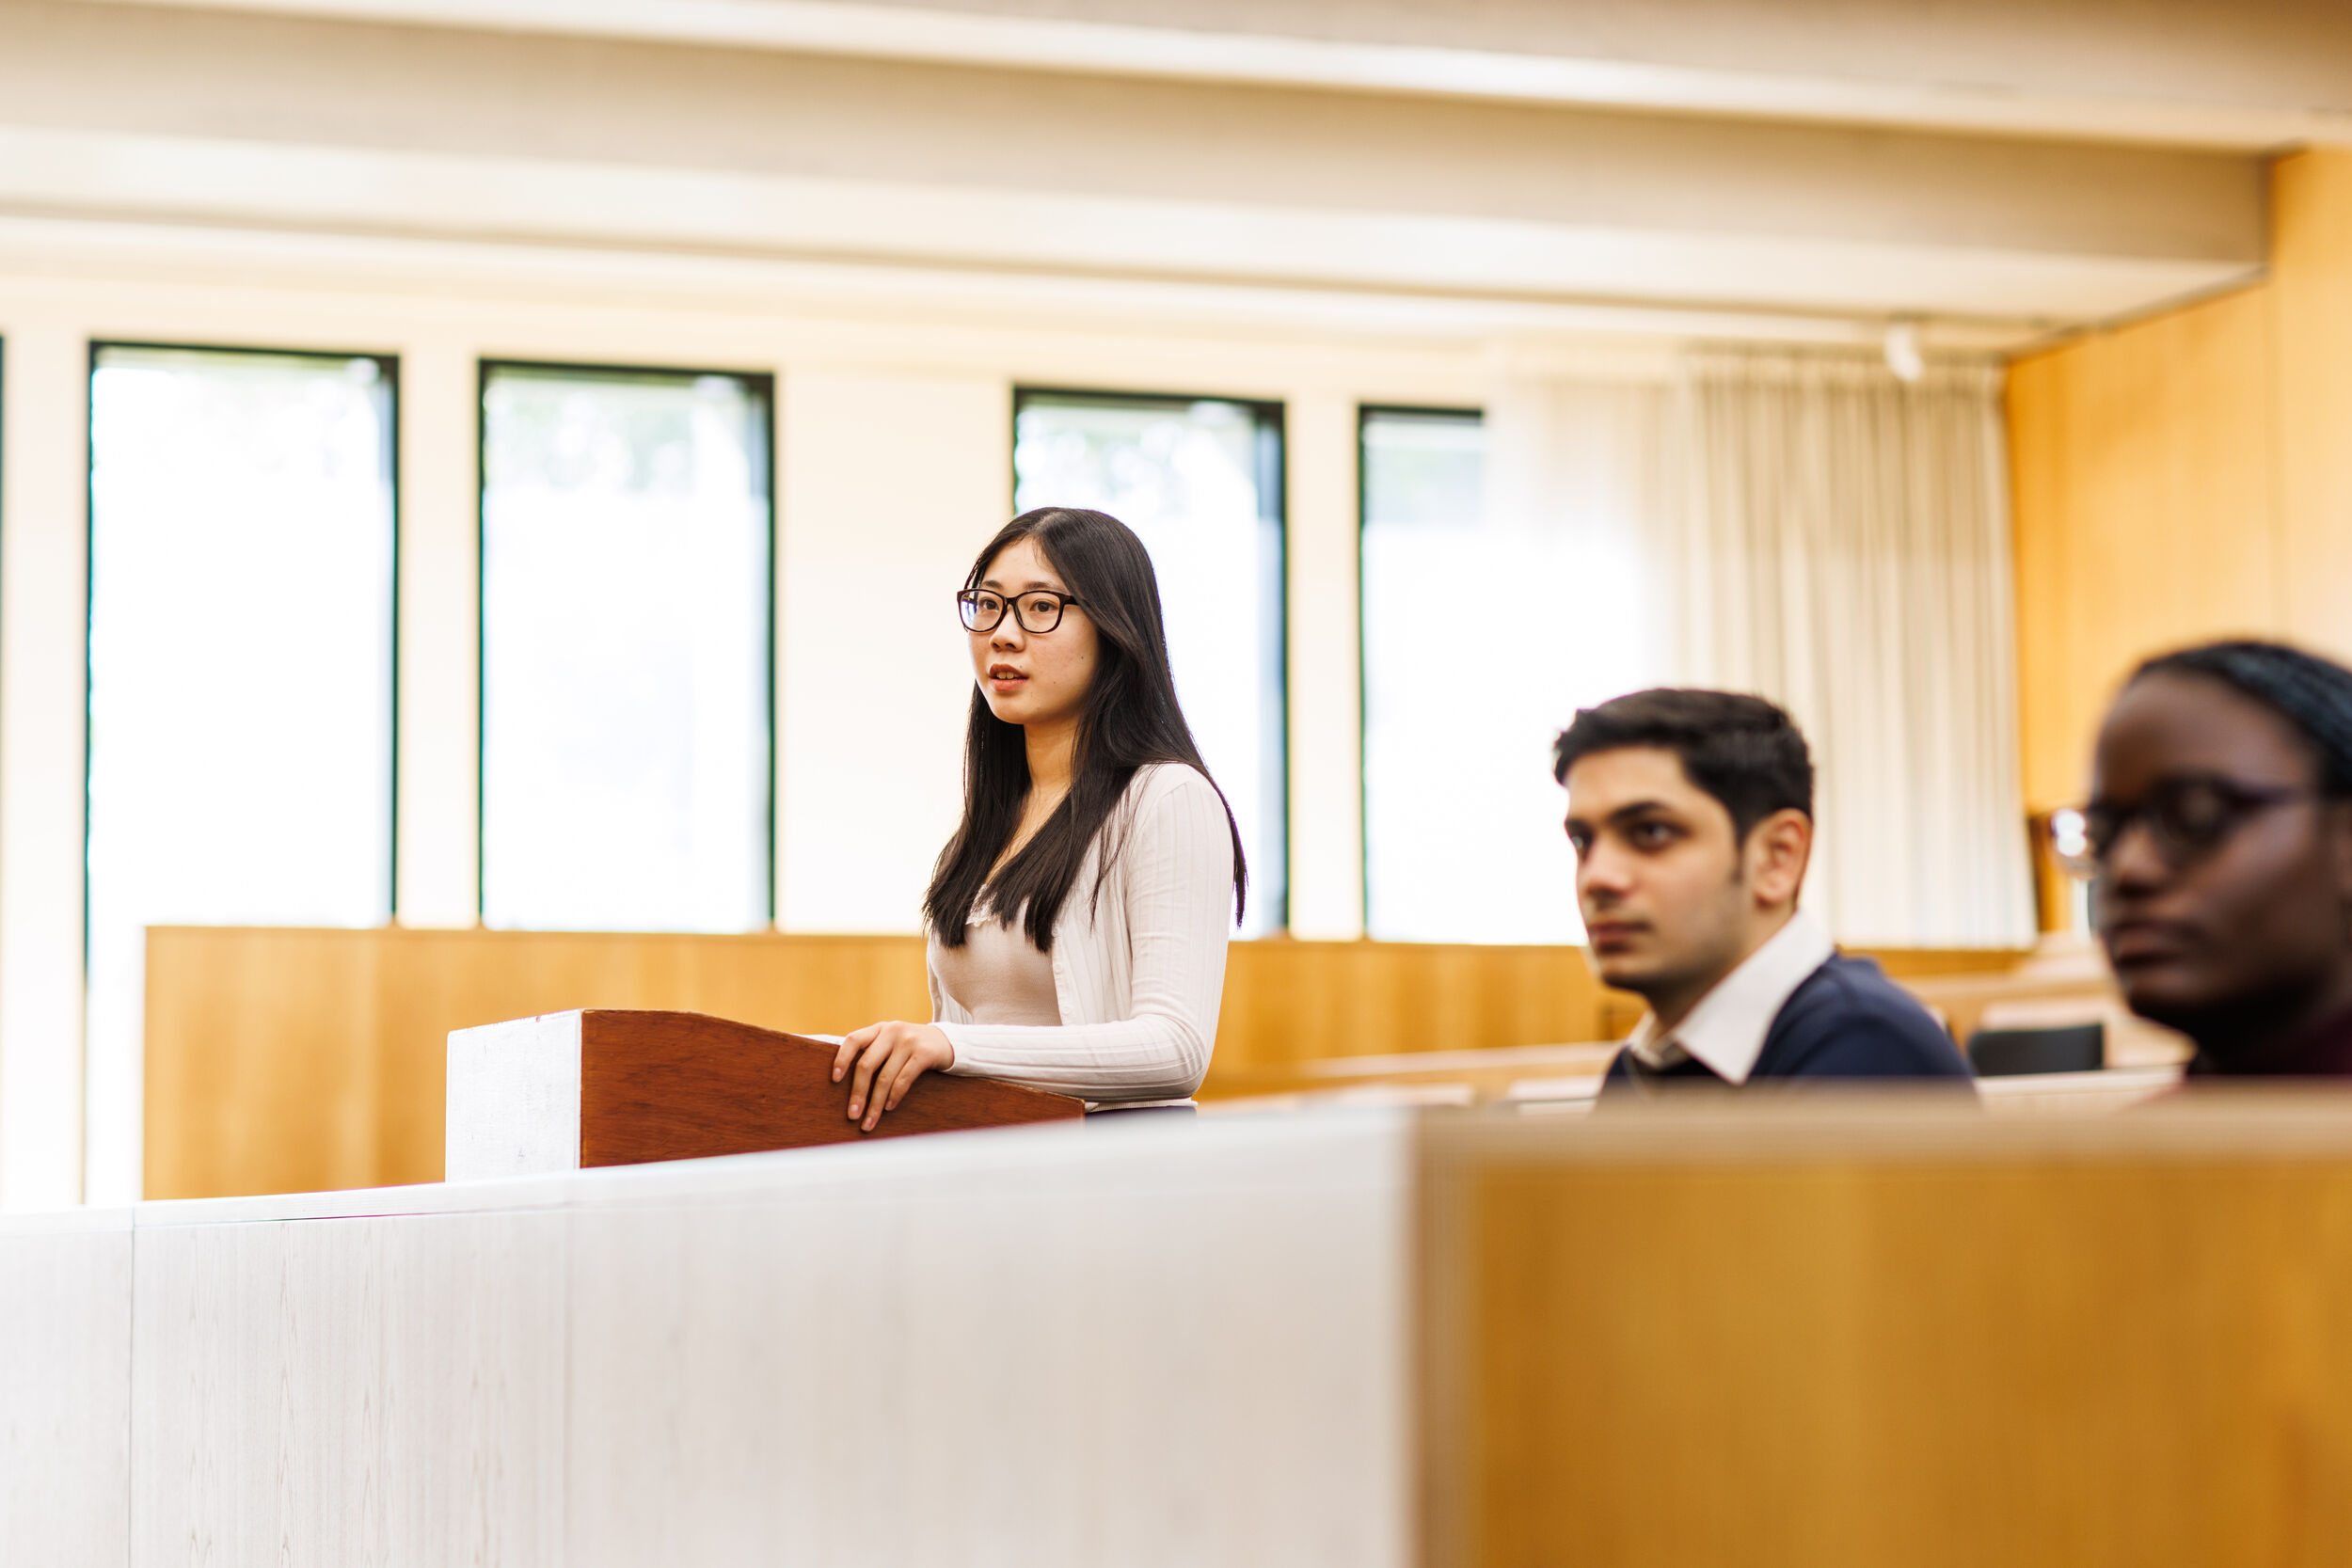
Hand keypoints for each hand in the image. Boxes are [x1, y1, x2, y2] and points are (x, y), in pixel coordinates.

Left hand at [832, 1022, 955, 1131]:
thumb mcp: (891, 1042)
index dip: (841, 1059)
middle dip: (857, 1093)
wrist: (947, 1042)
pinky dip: (894, 1096)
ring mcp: (908, 1041)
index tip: (834, 1080)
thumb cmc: (911, 1048)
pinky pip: (904, 1079)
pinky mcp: (923, 1053)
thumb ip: (872, 1052)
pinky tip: (889, 1108)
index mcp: (878, 1028)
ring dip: (875, 1103)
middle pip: (866, 1064)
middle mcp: (891, 1031)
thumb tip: (843, 1082)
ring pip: (885, 1077)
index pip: (853, 1040)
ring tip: (869, 1120)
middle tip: (852, 1115)